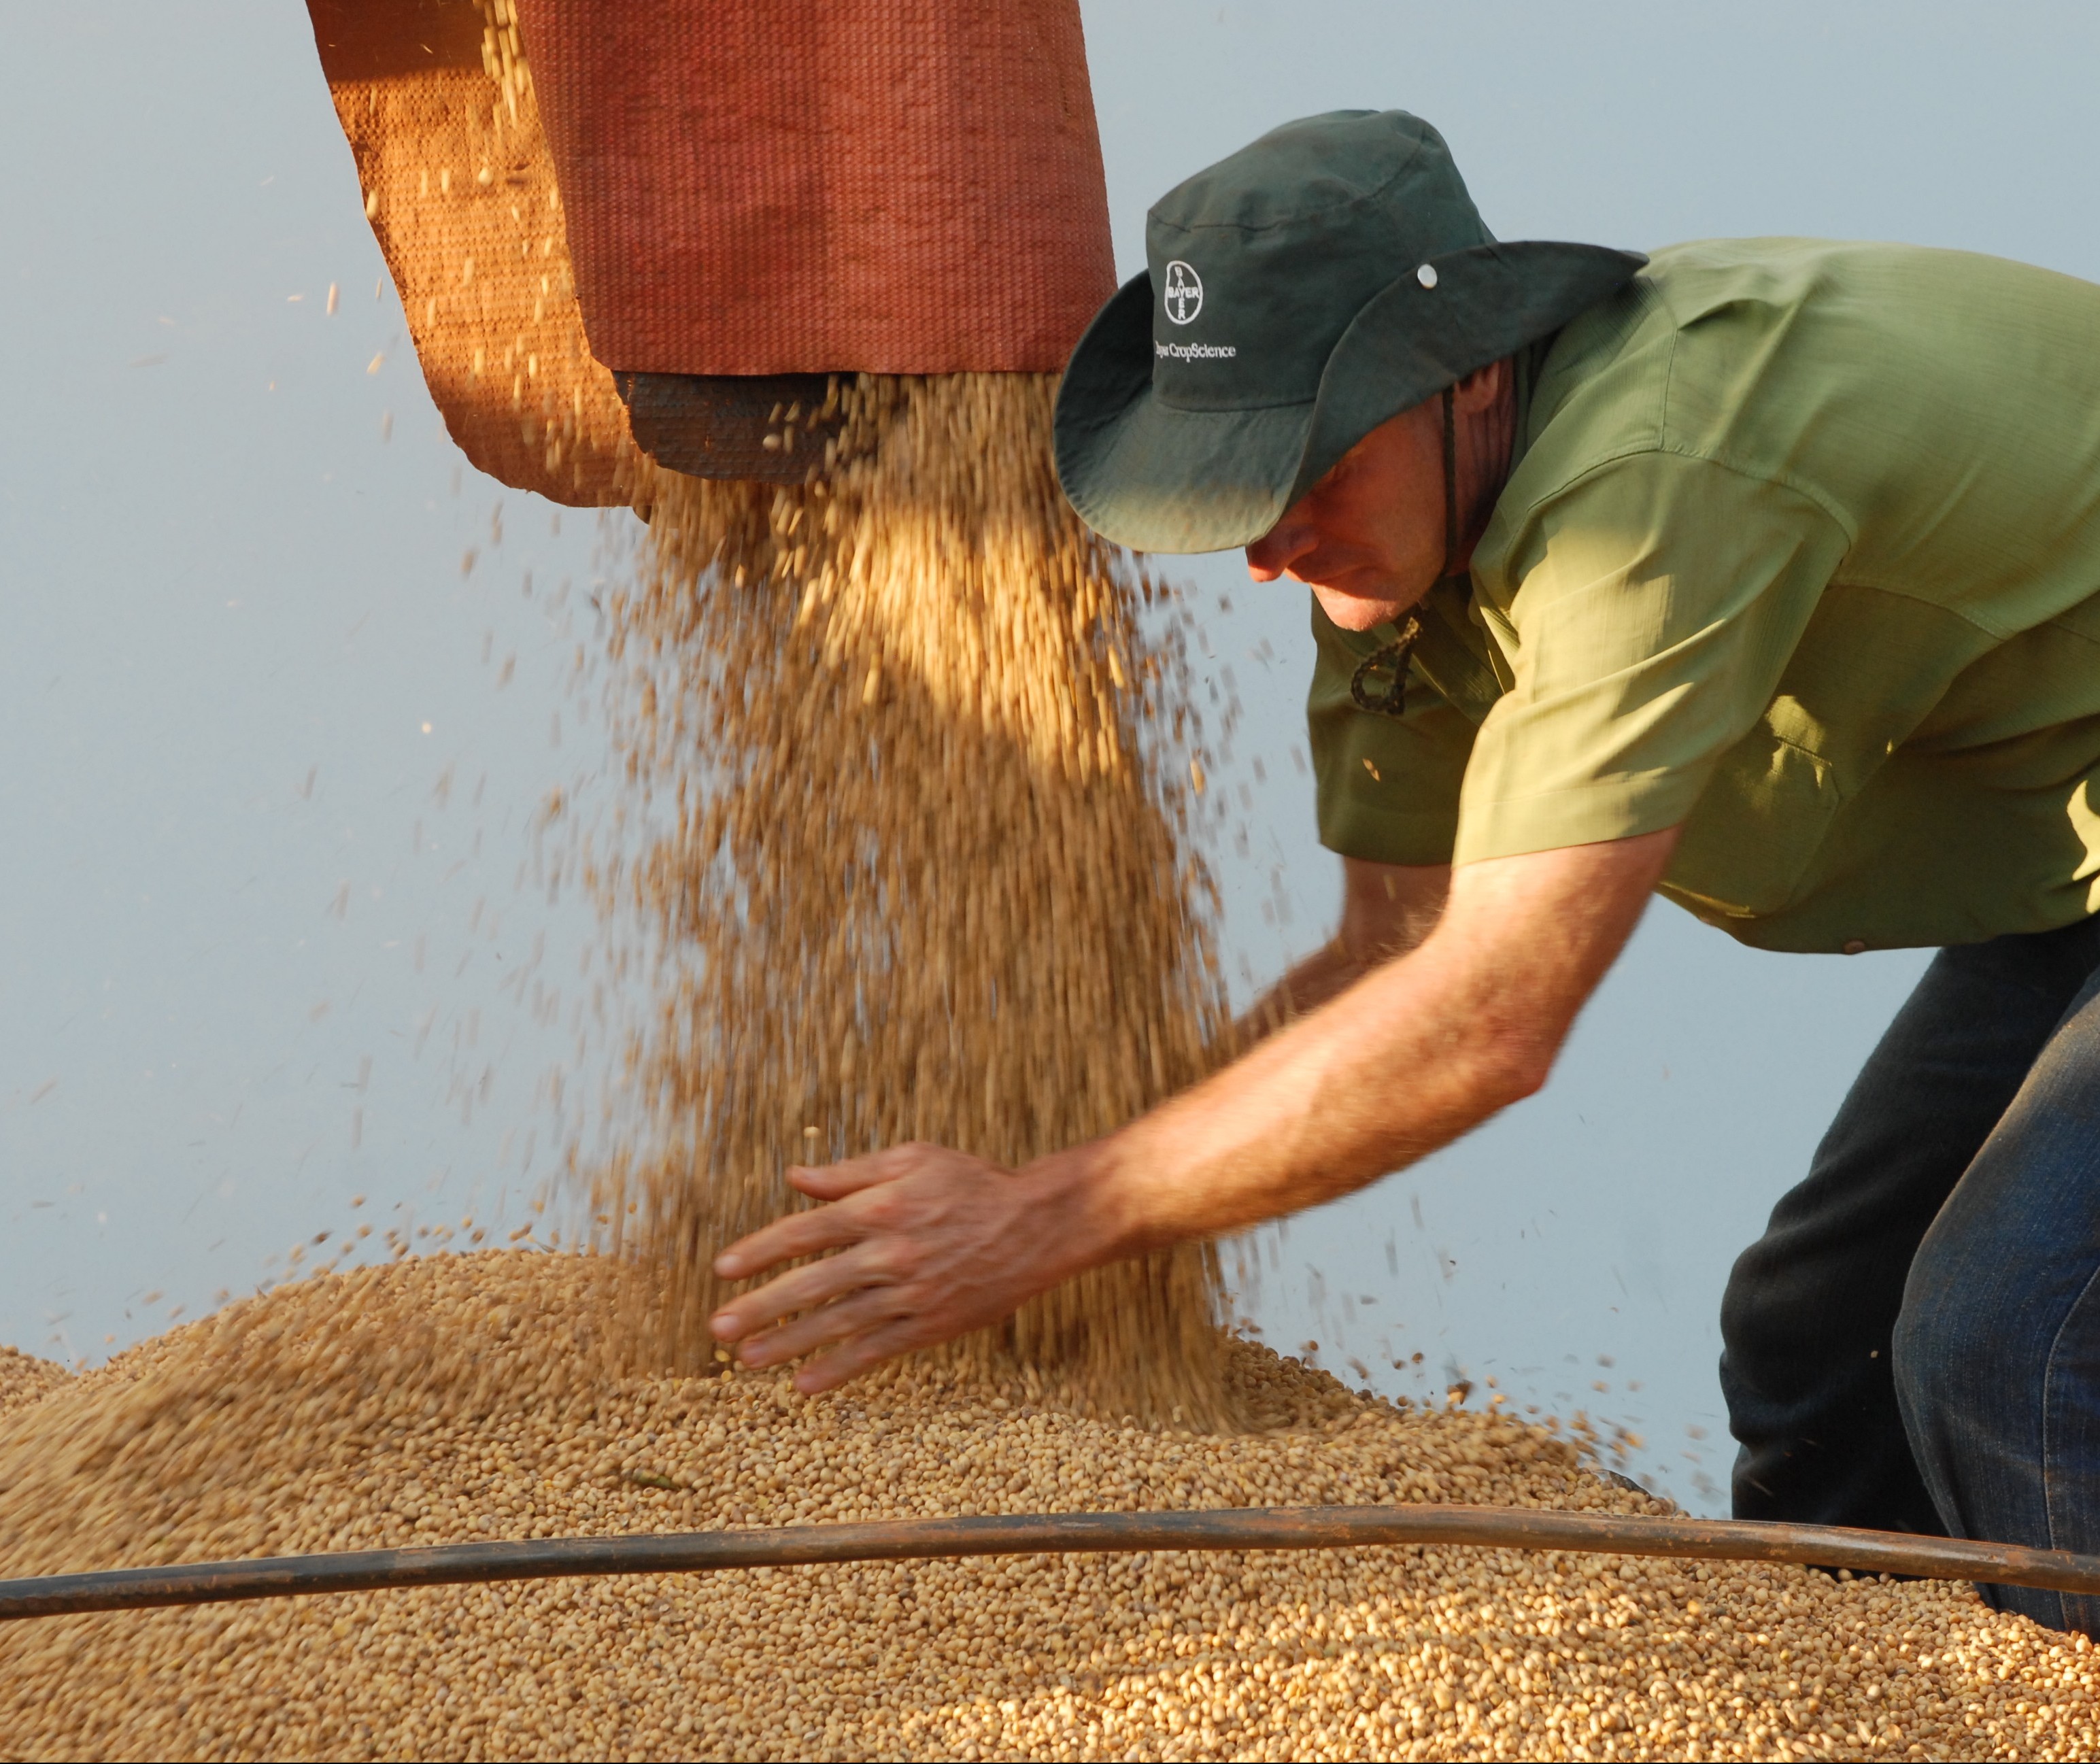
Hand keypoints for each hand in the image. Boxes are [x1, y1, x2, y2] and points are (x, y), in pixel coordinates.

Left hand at [707, 1142, 1098, 1393]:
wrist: (1038, 1224)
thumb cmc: (973, 1182)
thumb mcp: (913, 1159)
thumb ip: (850, 1173)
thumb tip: (795, 1177)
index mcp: (880, 1207)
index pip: (805, 1231)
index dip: (760, 1250)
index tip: (723, 1269)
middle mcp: (889, 1253)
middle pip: (812, 1283)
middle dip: (761, 1307)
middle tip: (718, 1328)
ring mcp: (910, 1293)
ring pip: (838, 1322)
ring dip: (789, 1343)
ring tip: (747, 1362)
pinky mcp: (931, 1324)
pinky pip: (877, 1351)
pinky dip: (840, 1368)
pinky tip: (806, 1385)